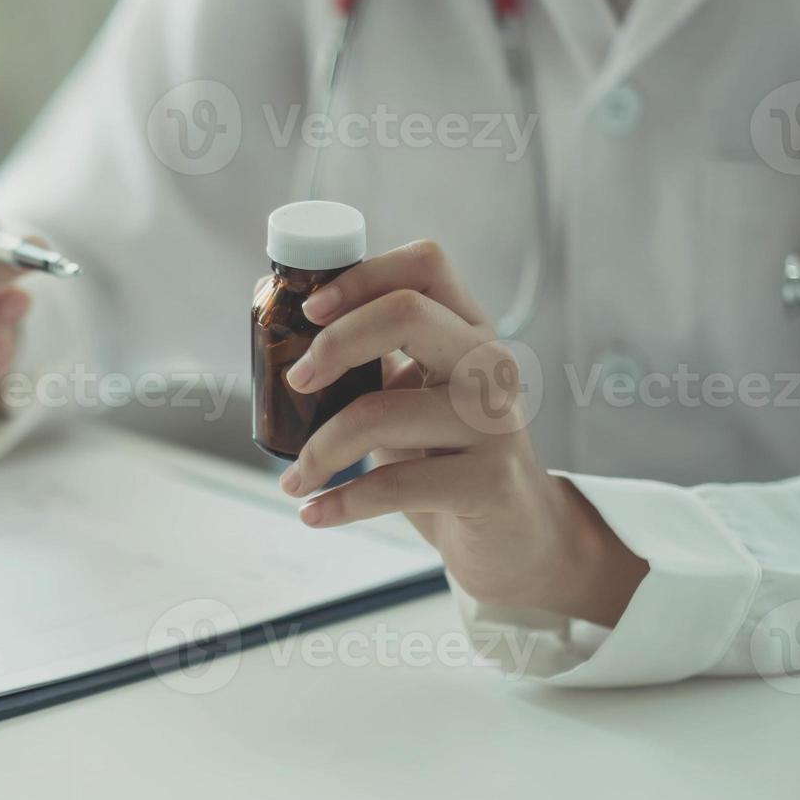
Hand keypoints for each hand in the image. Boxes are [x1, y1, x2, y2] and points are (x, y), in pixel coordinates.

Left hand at [273, 241, 648, 625]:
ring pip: (381, 411)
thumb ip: (370, 359)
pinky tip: (315, 513)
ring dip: (319, 451)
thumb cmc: (446, 459)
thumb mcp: (411, 397)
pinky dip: (341, 502)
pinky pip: (395, 485)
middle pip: (407, 312)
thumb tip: (283, 330)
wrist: (516, 536)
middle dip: (334, 343)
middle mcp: (489, 364)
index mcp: (467, 330)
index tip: (308, 311)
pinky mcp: (491, 481)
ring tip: (296, 481)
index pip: (424, 263)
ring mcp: (495, 421)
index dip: (360, 276)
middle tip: (296, 384)